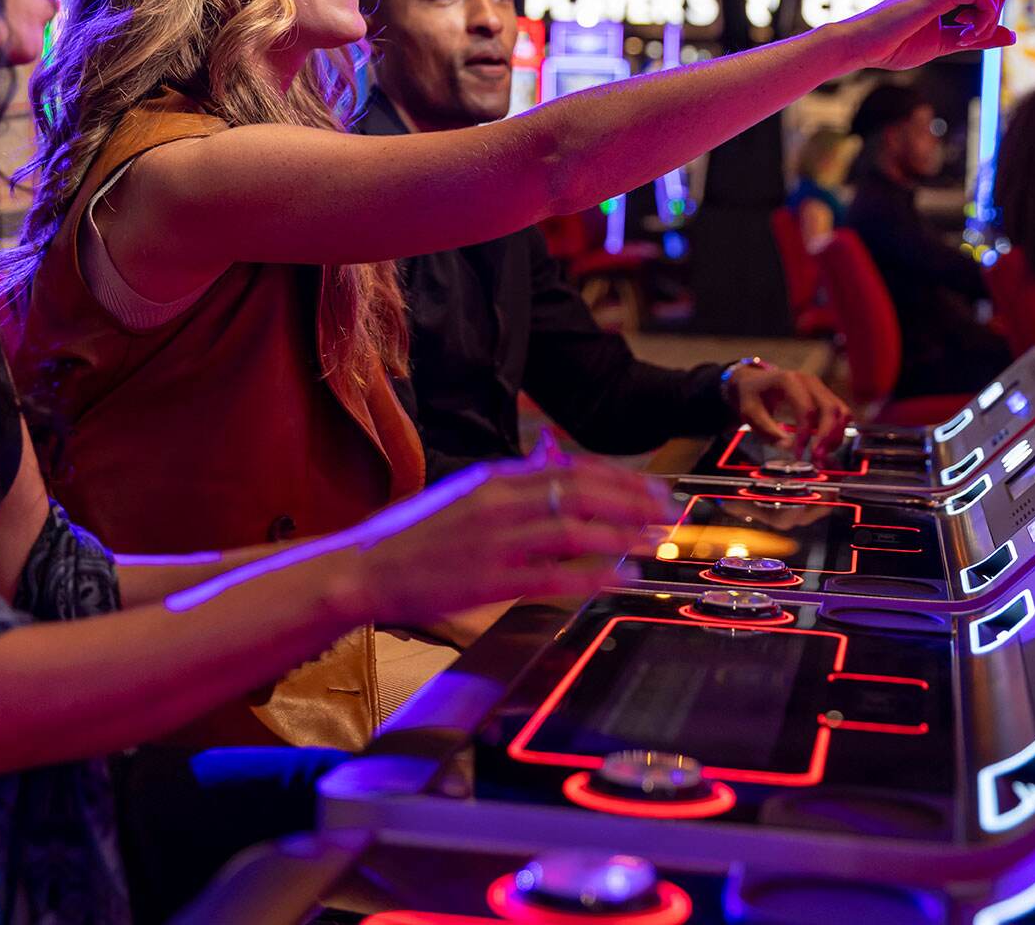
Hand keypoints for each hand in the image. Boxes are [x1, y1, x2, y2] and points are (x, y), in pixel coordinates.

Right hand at [344, 434, 674, 628]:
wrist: (365, 567)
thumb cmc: (416, 533)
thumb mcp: (466, 491)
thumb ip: (514, 476)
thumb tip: (552, 453)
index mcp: (495, 477)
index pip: (572, 468)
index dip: (620, 478)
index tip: (653, 488)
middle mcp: (499, 501)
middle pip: (582, 492)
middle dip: (633, 501)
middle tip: (669, 512)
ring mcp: (495, 540)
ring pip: (574, 530)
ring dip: (622, 535)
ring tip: (657, 543)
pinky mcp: (489, 579)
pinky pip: (553, 576)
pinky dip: (592, 575)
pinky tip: (621, 578)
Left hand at [726, 365, 849, 457]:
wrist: (755, 382)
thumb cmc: (752, 397)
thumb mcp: (751, 414)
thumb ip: (769, 431)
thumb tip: (790, 448)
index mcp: (788, 381)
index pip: (807, 409)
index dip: (806, 435)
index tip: (799, 454)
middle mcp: (809, 381)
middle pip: (830, 409)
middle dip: (827, 437)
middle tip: (818, 459)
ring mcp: (820, 387)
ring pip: (841, 412)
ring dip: (835, 437)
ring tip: (821, 455)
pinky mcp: (826, 396)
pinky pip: (841, 414)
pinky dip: (837, 432)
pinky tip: (824, 446)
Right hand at [837, 0, 1034, 71]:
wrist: (861, 45)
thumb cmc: (895, 43)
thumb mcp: (945, 43)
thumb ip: (978, 37)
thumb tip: (1012, 35)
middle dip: (994, 12)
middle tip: (972, 37)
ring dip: (988, 19)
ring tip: (966, 38)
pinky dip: (982, 21)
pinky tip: (966, 36)